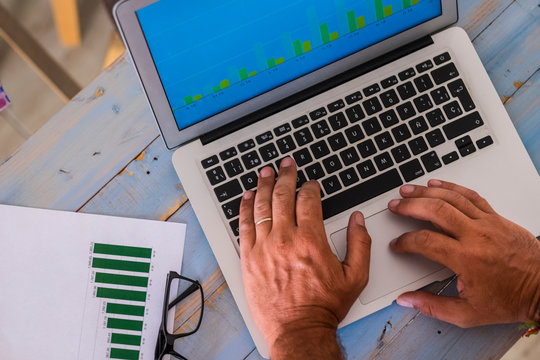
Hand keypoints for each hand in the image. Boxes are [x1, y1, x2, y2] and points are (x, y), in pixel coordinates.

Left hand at [239, 157, 371, 358]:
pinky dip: (245, 208)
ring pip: (261, 206)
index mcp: (311, 240)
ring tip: (265, 172)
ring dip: (263, 185)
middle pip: (282, 196)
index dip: (310, 187)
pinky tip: (247, 197)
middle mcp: (285, 239)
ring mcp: (263, 248)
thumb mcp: (355, 276)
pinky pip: (243, 226)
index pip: (308, 201)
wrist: (298, 330)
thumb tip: (358, 220)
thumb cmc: (323, 306)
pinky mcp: (248, 258)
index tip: (311, 183)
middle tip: (286, 165)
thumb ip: (360, 244)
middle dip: (285, 176)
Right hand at [389, 180, 539, 326]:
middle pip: (435, 210)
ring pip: (451, 198)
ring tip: (407, 190)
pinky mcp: (496, 217)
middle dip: (410, 206)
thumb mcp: (468, 314)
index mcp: (466, 259)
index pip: (425, 241)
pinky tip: (437, 185)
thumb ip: (433, 306)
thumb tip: (407, 300)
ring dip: (425, 192)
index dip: (405, 241)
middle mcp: (476, 236)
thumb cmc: (511, 299)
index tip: (398, 244)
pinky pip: (470, 195)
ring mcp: (488, 223)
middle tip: (395, 205)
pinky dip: (451, 187)